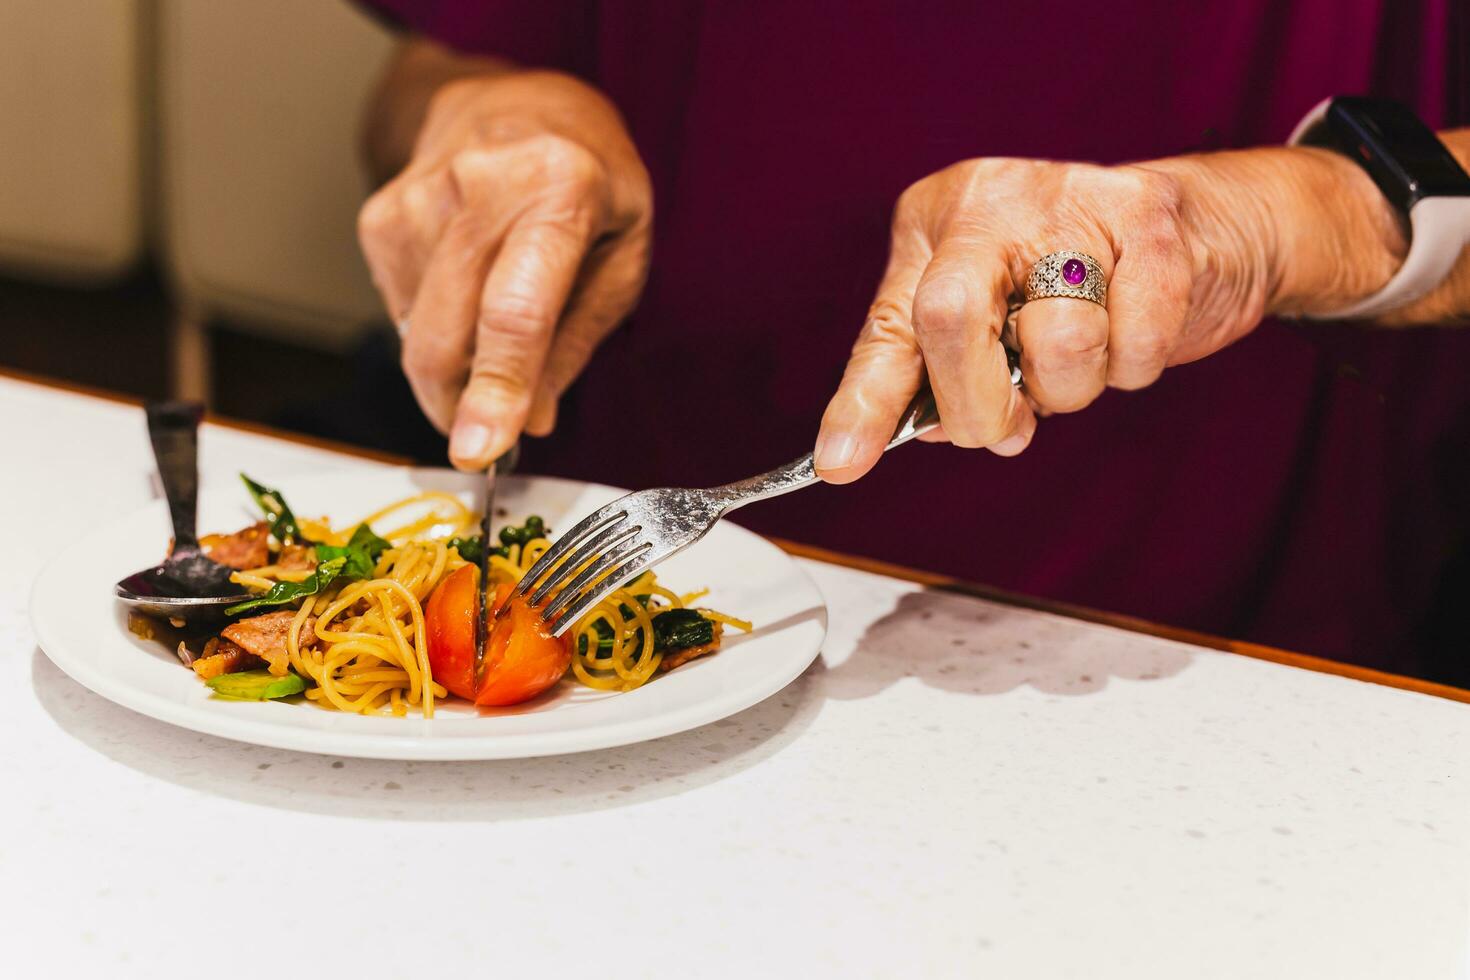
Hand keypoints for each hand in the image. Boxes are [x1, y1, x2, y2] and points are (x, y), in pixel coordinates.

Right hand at [358, 69, 651, 468]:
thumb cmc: (588, 183)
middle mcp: (478, 185)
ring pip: (416, 336)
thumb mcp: (623, 255)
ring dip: (451, 371)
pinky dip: (432, 333)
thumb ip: (577, 340)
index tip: (480, 449)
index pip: (516, 310)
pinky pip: (398, 314)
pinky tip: (467, 294)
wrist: (517, 102)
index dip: (497, 388)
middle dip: (461, 408)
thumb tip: (531, 420)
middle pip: (447, 335)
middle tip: (488, 435)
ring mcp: (418, 198)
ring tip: (496, 332)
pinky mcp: (380, 217)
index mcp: (559, 189)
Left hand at [813, 148, 1404, 481]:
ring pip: (1056, 342)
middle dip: (980, 405)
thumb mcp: (990, 318)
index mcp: (935, 224)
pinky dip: (1135, 366)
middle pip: (952, 319)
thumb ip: (945, 375)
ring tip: (1080, 360)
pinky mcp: (1149, 216)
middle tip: (1008, 426)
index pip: (889, 328)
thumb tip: (925, 434)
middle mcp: (991, 199)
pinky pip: (1136, 340)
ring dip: (1071, 390)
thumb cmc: (1076, 286)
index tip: (838, 466)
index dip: (863, 405)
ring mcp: (1071, 198)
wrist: (1200, 228)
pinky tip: (1131, 334)